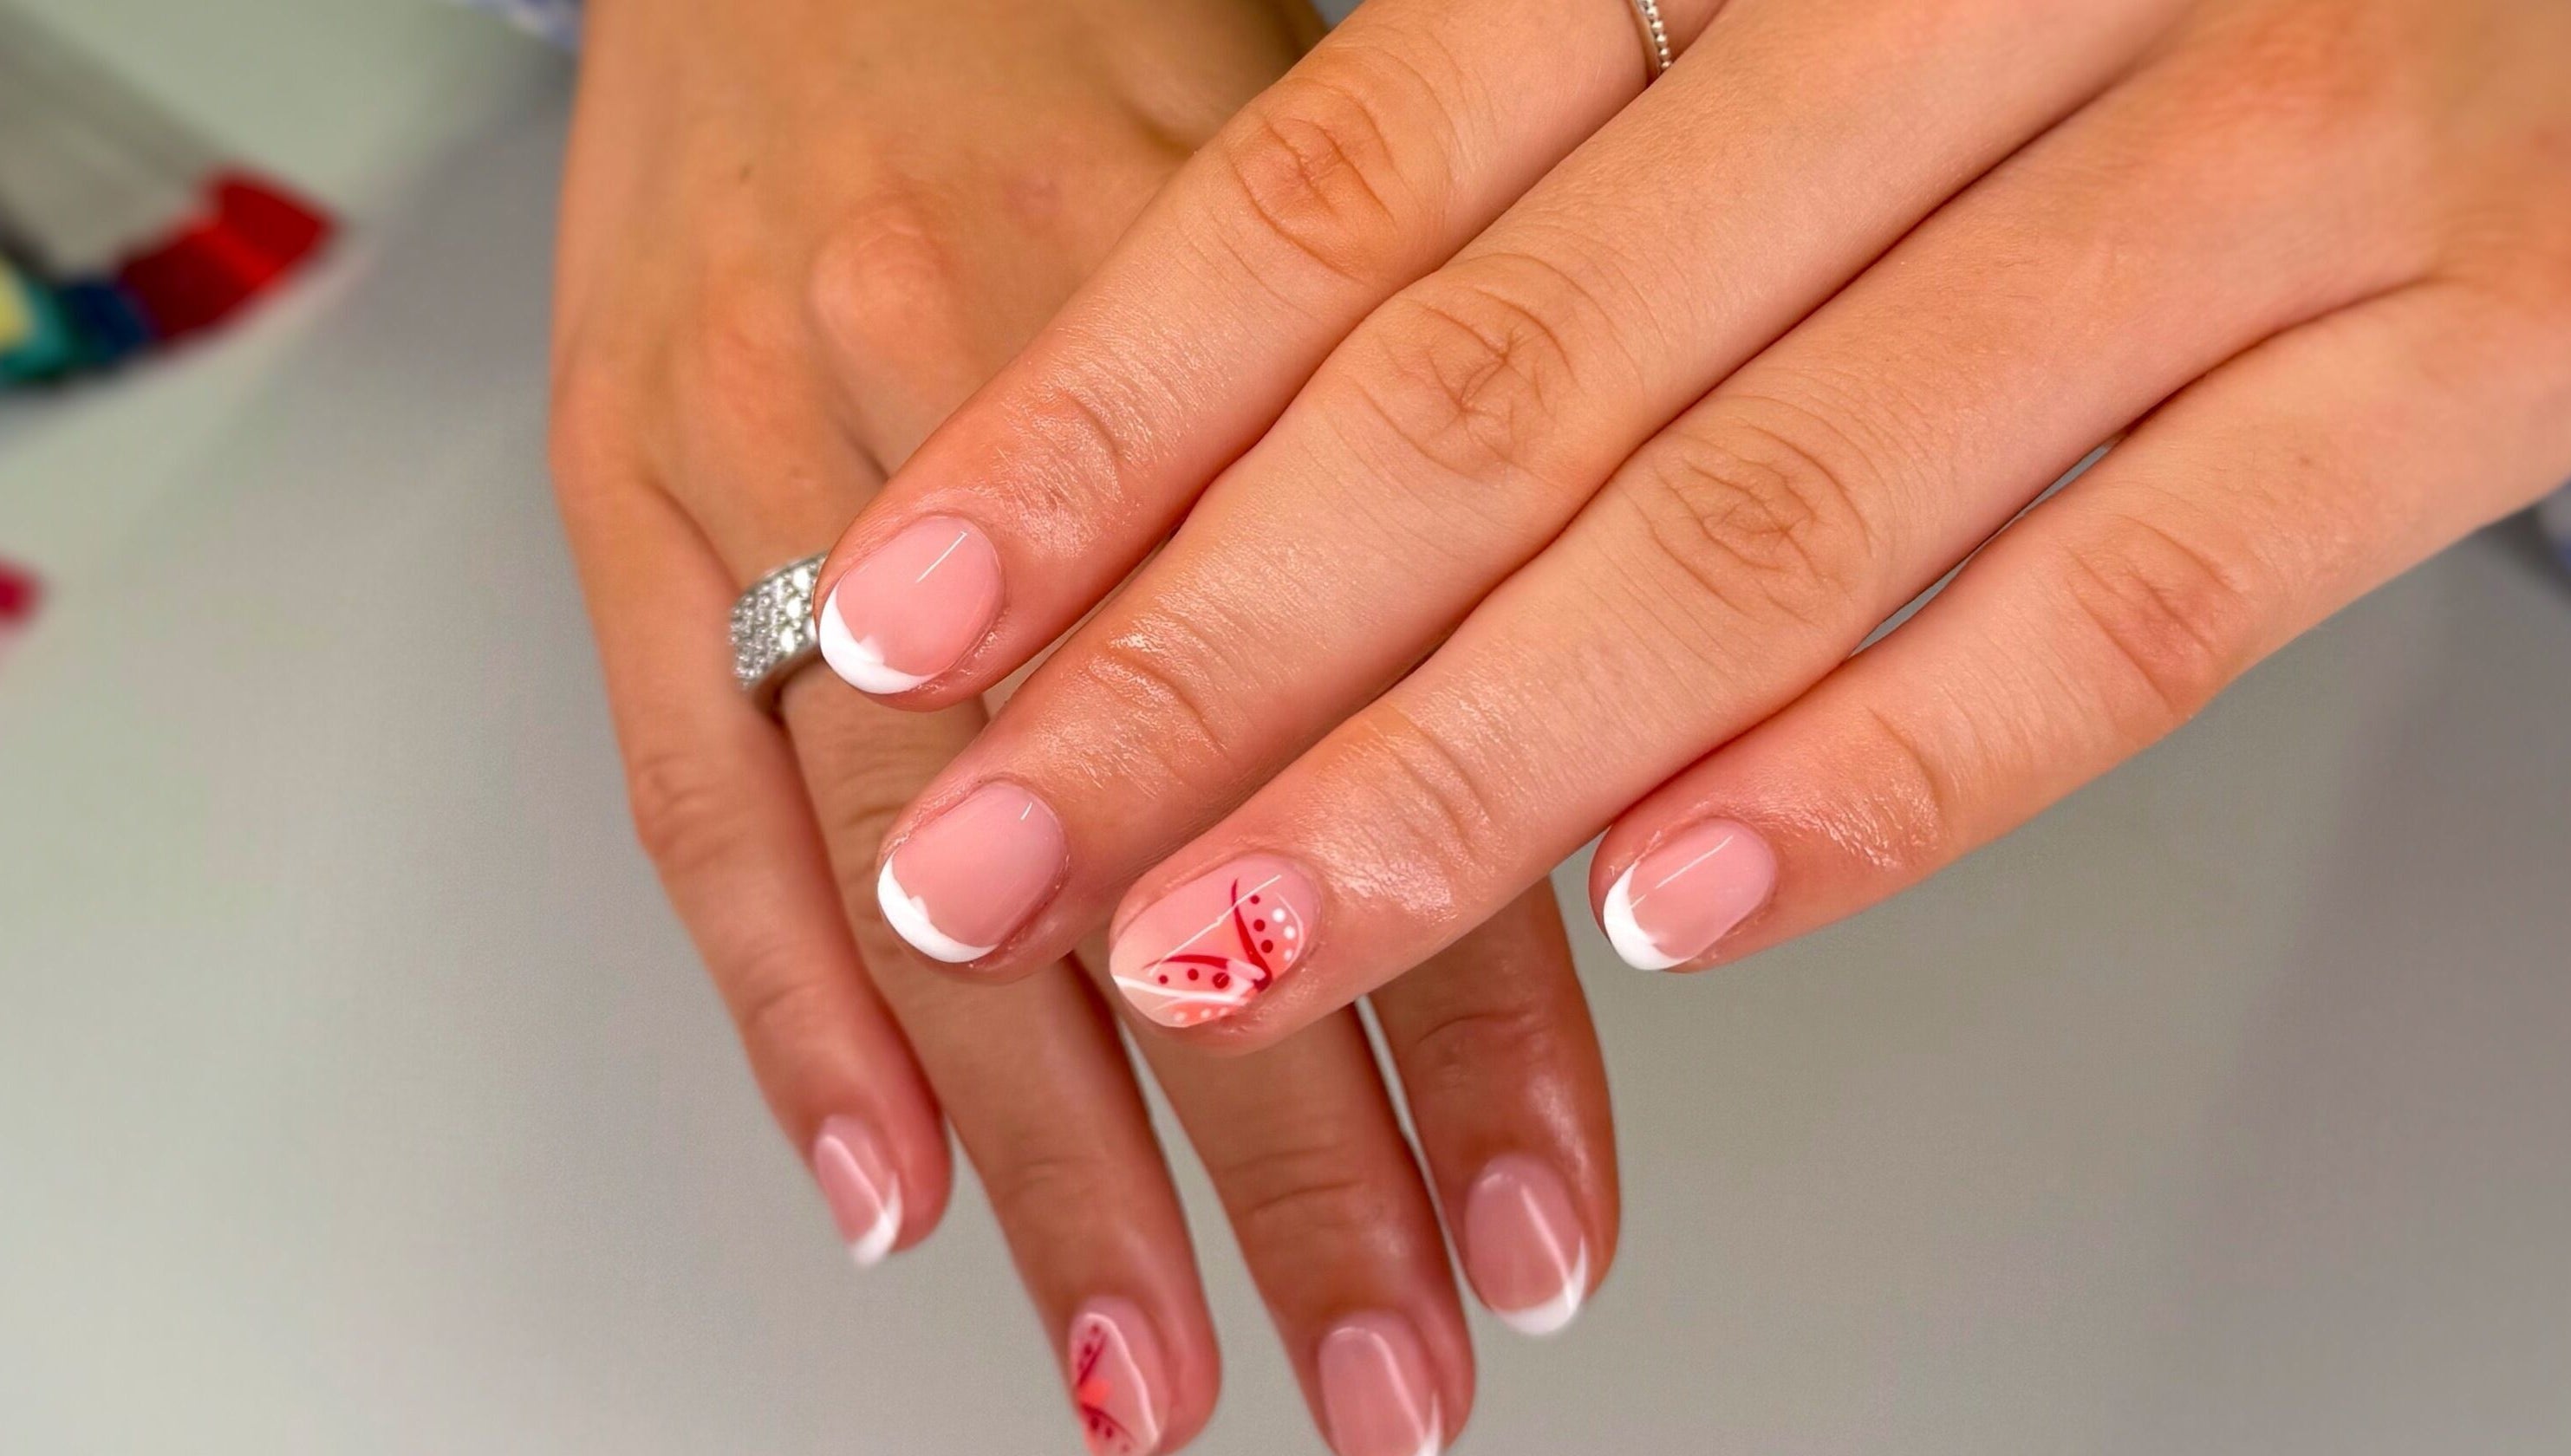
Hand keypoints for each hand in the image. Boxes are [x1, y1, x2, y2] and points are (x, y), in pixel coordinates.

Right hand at [550, 1, 1616, 1449]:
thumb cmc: (1083, 36)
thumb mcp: (1327, 183)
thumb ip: (1438, 461)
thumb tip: (1599, 763)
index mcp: (1228, 307)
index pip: (1386, 728)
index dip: (1477, 1005)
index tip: (1549, 1218)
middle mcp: (1004, 408)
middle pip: (1157, 840)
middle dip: (1287, 1150)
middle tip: (1383, 1371)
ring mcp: (782, 457)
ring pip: (934, 860)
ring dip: (1054, 1153)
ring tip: (1154, 1363)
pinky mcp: (621, 489)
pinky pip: (690, 791)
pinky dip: (786, 1015)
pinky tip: (892, 1195)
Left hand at [815, 0, 2570, 1045]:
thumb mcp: (1829, 5)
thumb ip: (1572, 172)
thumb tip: (1259, 454)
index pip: (1352, 188)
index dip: (1108, 423)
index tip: (910, 614)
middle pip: (1510, 381)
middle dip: (1216, 657)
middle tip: (1000, 857)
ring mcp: (2258, 155)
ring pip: (1772, 514)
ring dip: (1466, 771)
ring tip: (1233, 947)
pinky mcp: (2489, 336)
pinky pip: (2148, 595)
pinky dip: (1895, 765)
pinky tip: (1669, 914)